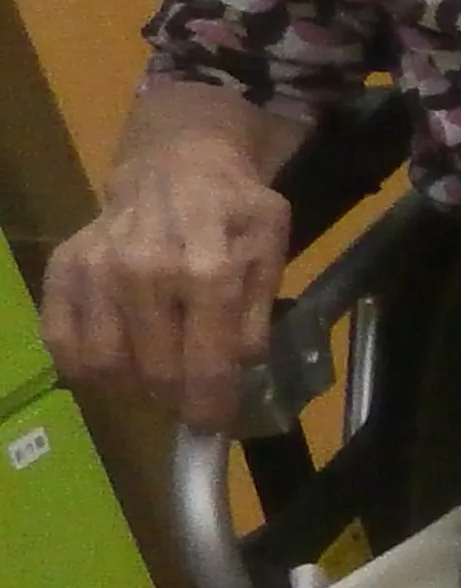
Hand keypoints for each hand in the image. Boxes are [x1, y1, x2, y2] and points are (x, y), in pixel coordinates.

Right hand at [41, 90, 293, 428]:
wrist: (175, 164)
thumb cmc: (233, 211)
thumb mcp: (271, 253)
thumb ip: (258, 316)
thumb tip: (237, 370)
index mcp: (208, 271)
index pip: (206, 364)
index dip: (210, 406)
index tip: (211, 423)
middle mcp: (144, 272)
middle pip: (153, 374)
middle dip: (176, 399)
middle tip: (190, 398)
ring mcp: (96, 270)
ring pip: (103, 367)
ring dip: (131, 387)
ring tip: (155, 376)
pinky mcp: (62, 270)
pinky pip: (61, 343)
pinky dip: (86, 365)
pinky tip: (116, 359)